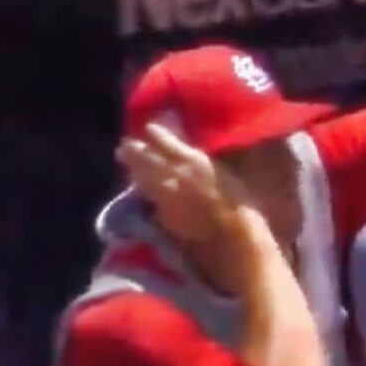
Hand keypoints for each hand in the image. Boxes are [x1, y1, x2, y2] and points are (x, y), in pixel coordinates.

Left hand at [116, 123, 249, 241]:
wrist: (234, 238)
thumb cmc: (242, 206)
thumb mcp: (228, 176)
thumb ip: (206, 166)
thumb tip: (193, 157)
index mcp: (195, 162)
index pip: (168, 143)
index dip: (157, 135)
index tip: (149, 127)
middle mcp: (175, 175)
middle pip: (148, 159)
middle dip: (135, 152)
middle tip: (124, 145)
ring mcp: (166, 197)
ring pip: (144, 180)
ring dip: (134, 170)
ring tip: (127, 164)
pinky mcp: (163, 217)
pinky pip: (150, 200)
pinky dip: (143, 192)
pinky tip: (141, 189)